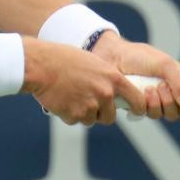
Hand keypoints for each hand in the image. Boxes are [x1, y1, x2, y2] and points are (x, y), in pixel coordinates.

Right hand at [22, 38, 147, 125]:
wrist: (42, 66)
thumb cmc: (65, 60)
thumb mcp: (93, 63)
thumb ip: (106, 79)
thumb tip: (113, 94)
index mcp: (113, 79)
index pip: (137, 100)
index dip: (138, 107)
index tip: (136, 111)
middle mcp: (105, 94)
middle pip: (110, 116)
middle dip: (100, 113)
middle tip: (87, 102)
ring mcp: (90, 107)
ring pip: (91, 119)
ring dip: (83, 113)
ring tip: (71, 95)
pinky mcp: (75, 116)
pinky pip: (75, 120)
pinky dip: (69, 114)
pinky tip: (62, 99)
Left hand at [89, 32, 179, 121]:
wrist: (113, 57)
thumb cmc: (140, 56)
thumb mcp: (164, 64)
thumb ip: (179, 83)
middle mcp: (170, 95)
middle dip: (175, 103)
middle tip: (163, 86)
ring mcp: (155, 102)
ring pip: (167, 116)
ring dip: (161, 103)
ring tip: (150, 87)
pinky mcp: (140, 107)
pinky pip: (149, 114)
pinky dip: (148, 104)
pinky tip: (142, 91)